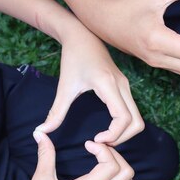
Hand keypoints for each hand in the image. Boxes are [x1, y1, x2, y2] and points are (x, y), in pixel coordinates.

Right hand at [6, 132, 133, 179]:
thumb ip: (45, 155)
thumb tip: (40, 133)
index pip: (112, 167)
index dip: (104, 150)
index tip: (87, 144)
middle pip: (127, 174)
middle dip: (116, 155)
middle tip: (98, 148)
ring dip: (118, 166)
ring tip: (99, 157)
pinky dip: (114, 175)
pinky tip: (96, 169)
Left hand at [39, 25, 143, 145]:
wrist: (82, 36)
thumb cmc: (73, 58)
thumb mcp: (64, 86)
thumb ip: (56, 112)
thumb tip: (42, 131)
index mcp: (109, 85)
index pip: (123, 118)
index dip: (113, 135)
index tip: (95, 140)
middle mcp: (123, 87)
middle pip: (137, 123)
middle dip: (122, 138)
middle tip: (102, 144)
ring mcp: (126, 87)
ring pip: (137, 119)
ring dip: (125, 133)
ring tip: (104, 138)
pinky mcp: (125, 88)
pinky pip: (133, 113)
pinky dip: (124, 126)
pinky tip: (106, 129)